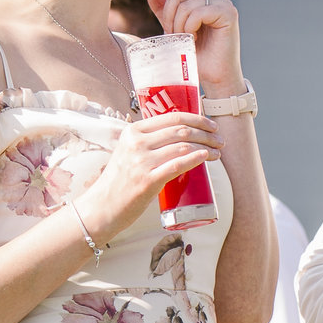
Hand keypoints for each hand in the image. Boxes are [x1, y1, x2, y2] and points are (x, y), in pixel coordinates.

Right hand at [76, 109, 220, 242]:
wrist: (102, 205)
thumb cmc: (119, 180)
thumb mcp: (127, 152)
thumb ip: (147, 141)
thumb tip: (179, 135)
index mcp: (132, 132)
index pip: (171, 117)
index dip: (197, 119)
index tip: (211, 125)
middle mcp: (136, 143)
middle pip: (181, 131)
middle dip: (206, 133)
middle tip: (219, 140)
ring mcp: (141, 162)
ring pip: (183, 146)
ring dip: (206, 147)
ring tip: (217, 152)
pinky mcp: (147, 180)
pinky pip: (177, 165)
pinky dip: (196, 158)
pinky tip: (207, 157)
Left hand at [149, 0, 242, 93]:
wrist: (212, 74)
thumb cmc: (193, 53)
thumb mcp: (173, 29)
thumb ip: (164, 10)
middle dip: (169, 15)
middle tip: (174, 34)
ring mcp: (223, 2)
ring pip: (184, 1)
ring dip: (178, 23)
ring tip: (185, 38)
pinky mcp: (228, 13)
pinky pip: (197, 11)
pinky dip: (189, 26)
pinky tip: (195, 36)